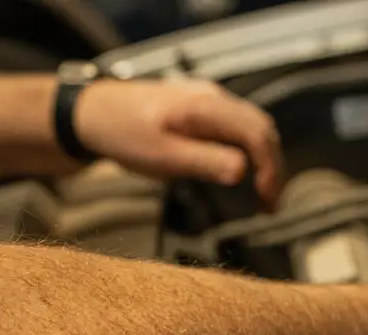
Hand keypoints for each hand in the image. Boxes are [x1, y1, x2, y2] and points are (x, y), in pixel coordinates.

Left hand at [75, 77, 283, 205]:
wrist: (94, 112)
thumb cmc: (124, 133)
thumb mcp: (162, 156)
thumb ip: (204, 161)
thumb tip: (243, 171)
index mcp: (206, 107)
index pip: (258, 133)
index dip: (271, 168)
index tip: (266, 199)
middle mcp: (213, 97)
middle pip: (263, 128)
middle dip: (274, 167)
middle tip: (270, 204)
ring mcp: (209, 100)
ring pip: (253, 126)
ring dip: (264, 159)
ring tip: (262, 194)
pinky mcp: (202, 108)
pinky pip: (237, 126)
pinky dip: (249, 150)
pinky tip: (243, 172)